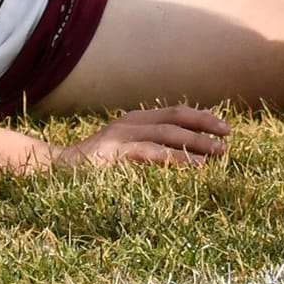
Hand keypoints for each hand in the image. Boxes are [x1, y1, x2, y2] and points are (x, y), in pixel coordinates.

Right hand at [54, 105, 229, 168]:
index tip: (225, 127)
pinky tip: (195, 167)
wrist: (54, 170)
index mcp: (135, 119)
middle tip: (229, 136)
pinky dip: (176, 158)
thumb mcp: (124, 150)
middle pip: (176, 118)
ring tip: (219, 153)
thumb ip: (148, 147)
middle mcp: (131, 122)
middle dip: (205, 125)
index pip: (175, 113)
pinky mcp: (115, 154)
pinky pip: (152, 154)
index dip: (201, 118)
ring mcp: (122, 136)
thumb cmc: (93, 166)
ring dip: (197, 143)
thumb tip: (187, 154)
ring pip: (168, 134)